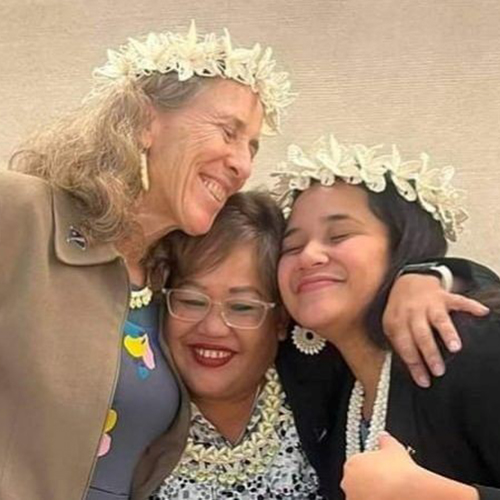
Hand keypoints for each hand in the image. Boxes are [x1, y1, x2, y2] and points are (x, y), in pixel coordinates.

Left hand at [341, 433, 478, 499]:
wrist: (410, 494)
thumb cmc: (401, 473)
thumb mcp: (393, 448)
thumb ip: (385, 440)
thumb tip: (383, 436)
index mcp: (352, 462)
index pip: (357, 464)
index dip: (370, 467)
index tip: (379, 471)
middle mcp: (348, 481)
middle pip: (356, 480)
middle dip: (368, 481)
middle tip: (384, 483)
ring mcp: (352, 497)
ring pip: (359, 494)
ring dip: (369, 493)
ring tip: (387, 493)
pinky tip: (386, 498)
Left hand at [383, 274, 488, 386]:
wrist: (407, 282)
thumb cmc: (401, 312)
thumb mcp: (392, 326)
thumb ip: (400, 345)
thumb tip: (413, 372)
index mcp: (397, 321)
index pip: (404, 345)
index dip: (414, 364)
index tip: (424, 381)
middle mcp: (413, 312)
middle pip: (420, 334)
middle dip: (430, 353)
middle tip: (439, 371)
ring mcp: (429, 304)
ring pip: (438, 318)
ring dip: (447, 333)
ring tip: (456, 347)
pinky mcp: (444, 296)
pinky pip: (459, 301)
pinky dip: (471, 306)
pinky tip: (482, 313)